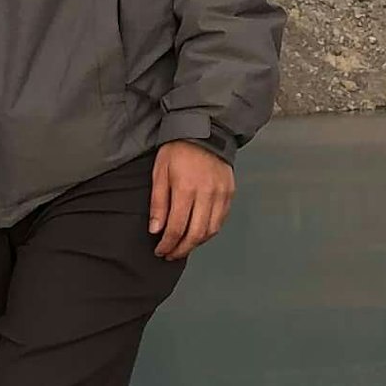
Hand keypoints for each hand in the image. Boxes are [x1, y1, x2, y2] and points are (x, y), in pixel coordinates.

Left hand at [150, 140, 235, 257]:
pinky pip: (221, 220)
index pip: (176, 227)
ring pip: (211, 230)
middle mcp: (207, 194)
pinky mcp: (230, 193)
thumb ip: (158, 203)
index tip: (160, 250)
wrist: (205, 131)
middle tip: (170, 255)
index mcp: (186, 188)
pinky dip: (209, 231)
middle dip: (181, 249)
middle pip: (195, 234)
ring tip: (183, 246)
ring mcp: (221, 194)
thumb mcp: (160, 172)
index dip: (167, 244)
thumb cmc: (178, 150)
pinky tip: (198, 233)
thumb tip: (156, 230)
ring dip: (196, 243)